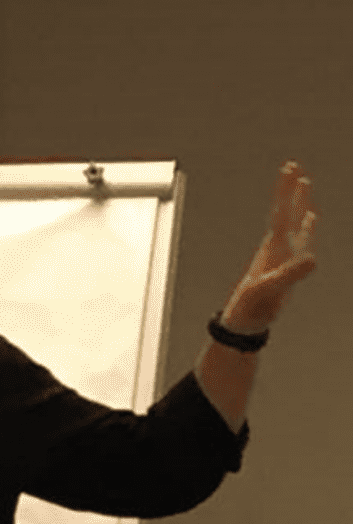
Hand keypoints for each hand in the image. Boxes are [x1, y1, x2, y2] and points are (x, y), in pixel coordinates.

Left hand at [222, 160, 317, 331]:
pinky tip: (310, 219)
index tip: (291, 168)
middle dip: (290, 189)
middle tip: (294, 167)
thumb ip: (290, 274)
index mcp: (272, 248)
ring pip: (295, 222)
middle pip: (285, 211)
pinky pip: (301, 239)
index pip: (281, 212)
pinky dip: (307, 226)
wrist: (244, 323)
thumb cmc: (250, 307)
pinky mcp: (287, 265)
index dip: (286, 190)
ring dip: (300, 203)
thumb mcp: (269, 289)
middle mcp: (277, 247)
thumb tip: (313, 258)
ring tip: (304, 185)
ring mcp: (282, 255)